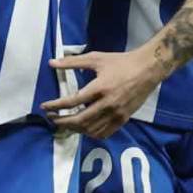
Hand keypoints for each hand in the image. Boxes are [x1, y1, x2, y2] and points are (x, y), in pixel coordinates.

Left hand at [41, 49, 164, 138]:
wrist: (147, 69)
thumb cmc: (120, 62)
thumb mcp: (96, 58)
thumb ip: (73, 62)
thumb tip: (52, 63)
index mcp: (100, 88)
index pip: (72, 101)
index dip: (56, 105)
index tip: (45, 107)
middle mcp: (107, 104)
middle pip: (80, 120)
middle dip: (62, 121)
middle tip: (51, 118)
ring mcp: (116, 114)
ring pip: (91, 129)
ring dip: (74, 129)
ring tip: (64, 123)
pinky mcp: (123, 119)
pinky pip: (104, 133)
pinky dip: (90, 133)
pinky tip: (82, 128)